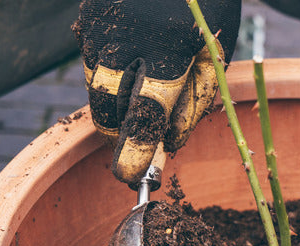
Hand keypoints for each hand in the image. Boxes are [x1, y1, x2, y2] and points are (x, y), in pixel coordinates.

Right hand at [73, 0, 240, 185]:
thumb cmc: (205, 6)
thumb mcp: (214, 51)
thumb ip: (195, 99)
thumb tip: (169, 143)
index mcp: (169, 44)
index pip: (147, 110)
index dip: (137, 148)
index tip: (131, 175)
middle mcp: (125, 34)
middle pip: (109, 106)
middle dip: (119, 135)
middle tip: (132, 150)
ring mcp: (99, 24)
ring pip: (95, 87)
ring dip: (114, 105)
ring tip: (140, 95)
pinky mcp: (86, 17)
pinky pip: (90, 62)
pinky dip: (109, 75)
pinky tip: (131, 61)